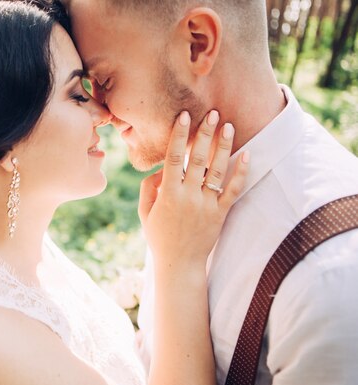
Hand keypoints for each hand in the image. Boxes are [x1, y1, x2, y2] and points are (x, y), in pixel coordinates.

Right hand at [138, 110, 248, 272]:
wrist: (179, 264)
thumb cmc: (159, 237)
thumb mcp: (145, 213)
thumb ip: (149, 188)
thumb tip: (160, 170)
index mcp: (169, 194)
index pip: (175, 157)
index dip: (179, 135)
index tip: (184, 116)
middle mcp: (189, 196)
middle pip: (200, 158)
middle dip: (206, 133)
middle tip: (213, 113)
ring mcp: (207, 205)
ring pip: (218, 170)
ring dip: (224, 146)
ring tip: (229, 126)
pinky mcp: (221, 214)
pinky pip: (234, 190)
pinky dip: (242, 172)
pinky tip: (247, 154)